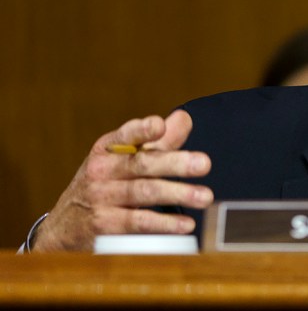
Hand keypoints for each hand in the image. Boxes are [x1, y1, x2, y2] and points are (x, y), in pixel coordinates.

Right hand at [31, 109, 213, 251]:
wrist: (65, 228)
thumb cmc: (104, 186)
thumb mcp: (123, 160)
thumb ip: (157, 142)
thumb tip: (184, 118)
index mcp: (107, 150)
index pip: (125, 135)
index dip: (141, 130)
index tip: (159, 125)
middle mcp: (101, 172)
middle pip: (142, 164)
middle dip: (175, 163)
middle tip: (205, 163)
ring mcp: (100, 199)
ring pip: (143, 193)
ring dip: (177, 194)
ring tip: (204, 197)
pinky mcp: (103, 228)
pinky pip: (137, 224)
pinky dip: (163, 225)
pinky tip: (185, 225)